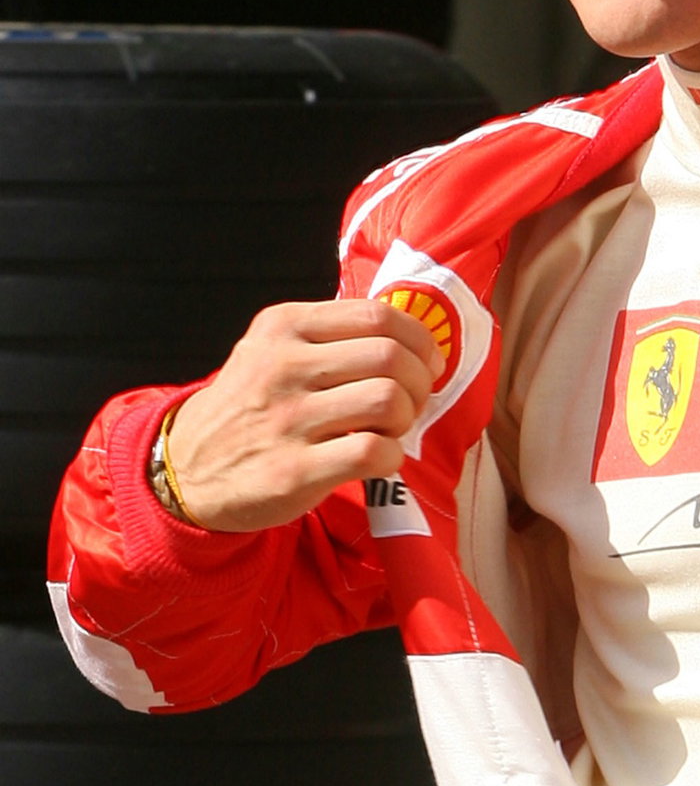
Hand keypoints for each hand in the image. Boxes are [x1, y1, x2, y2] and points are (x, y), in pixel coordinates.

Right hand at [162, 300, 443, 531]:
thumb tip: (412, 343)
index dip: (419, 341)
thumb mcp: (271, 349)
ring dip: (407, 419)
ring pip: (388, 401)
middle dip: (419, 383)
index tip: (425, 363)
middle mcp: (284, 365)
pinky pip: (373, 453)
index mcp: (284, 326)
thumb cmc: (250, 406)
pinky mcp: (294, 469)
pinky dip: (392, 457)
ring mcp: (288, 418)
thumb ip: (330, 336)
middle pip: (392, 358)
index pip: (378, 316)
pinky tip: (376, 459)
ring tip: (390, 430)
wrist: (187, 468)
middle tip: (412, 403)